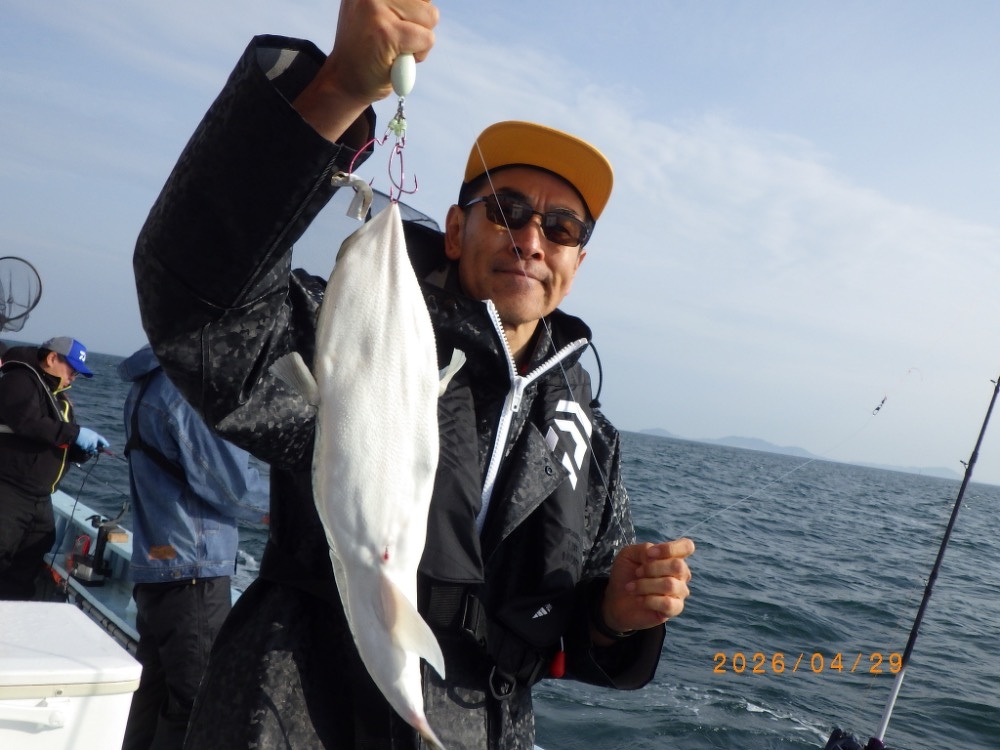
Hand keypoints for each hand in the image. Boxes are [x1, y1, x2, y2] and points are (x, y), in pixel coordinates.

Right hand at [74, 426, 109, 453]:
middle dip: (93, 449)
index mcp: (95, 435)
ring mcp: (89, 443)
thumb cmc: (81, 432)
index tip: (108, 446)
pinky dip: (83, 447)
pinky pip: (85, 448)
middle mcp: (94, 439)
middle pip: (95, 447)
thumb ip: (93, 437)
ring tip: (83, 443)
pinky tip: (81, 443)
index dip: (105, 442)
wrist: (75, 432)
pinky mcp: (85, 445)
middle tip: (92, 450)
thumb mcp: (89, 432)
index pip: (102, 439)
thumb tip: (96, 445)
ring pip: (89, 448)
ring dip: (87, 448)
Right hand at [294, 0, 438, 139]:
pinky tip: (398, 60)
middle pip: (427, 0)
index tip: (400, 23)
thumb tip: (426, 1)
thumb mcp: (377, 13)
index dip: (416, 9)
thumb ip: (399, 2)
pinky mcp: (386, 32)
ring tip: (396, 48)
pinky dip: (419, 54)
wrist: (345, 81)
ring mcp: (375, 9)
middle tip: (396, 39)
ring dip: (420, 39)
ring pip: (430, 16)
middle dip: (420, 23)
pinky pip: (427, 39)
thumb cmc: (367, 50)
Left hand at [597, 538, 694, 639]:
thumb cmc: (626, 574)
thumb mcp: (628, 554)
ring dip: (645, 585)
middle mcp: (681, 574)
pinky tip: (639, 599)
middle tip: (637, 573)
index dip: (670, 548)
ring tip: (632, 587)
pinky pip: (667, 603)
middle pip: (678, 566)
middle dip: (652, 568)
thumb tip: (654, 554)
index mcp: (673, 557)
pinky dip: (649, 600)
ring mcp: (680, 592)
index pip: (687, 546)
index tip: (649, 554)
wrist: (616, 599)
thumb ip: (643, 549)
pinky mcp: (674, 609)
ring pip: (670, 585)